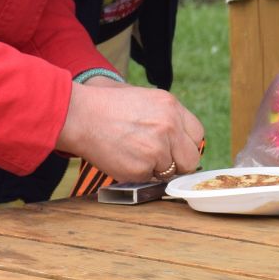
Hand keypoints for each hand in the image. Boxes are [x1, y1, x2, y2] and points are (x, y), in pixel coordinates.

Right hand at [56, 78, 203, 182]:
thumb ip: (167, 117)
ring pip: (170, 172)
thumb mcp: (146, 100)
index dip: (186, 144)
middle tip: (160, 160)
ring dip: (155, 169)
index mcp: (172, 106)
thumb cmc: (108, 107)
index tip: (176, 149)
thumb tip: (181, 139)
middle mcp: (170, 126)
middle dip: (178, 163)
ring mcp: (157, 149)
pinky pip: (149, 179)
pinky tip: (124, 159)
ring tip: (133, 154)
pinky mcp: (142, 168)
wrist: (81, 116)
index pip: (197, 134)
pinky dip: (138, 175)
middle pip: (191, 158)